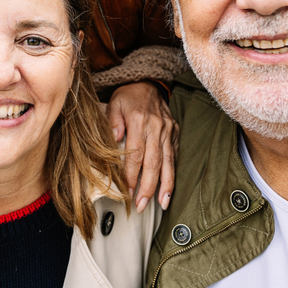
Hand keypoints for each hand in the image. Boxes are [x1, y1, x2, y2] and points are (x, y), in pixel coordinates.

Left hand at [107, 81, 176, 211]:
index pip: (136, 155)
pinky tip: (170, 188)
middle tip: (142, 205)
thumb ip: (113, 121)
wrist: (148, 82)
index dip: (132, 175)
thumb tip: (114, 138)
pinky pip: (174, 156)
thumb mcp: (114, 103)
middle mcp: (157, 128)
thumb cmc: (128, 95)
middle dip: (148, 187)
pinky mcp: (175, 133)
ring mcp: (168, 131)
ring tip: (162, 203)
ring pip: (168, 162)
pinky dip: (173, 173)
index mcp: (140, 122)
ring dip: (165, 185)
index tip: (128, 191)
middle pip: (154, 163)